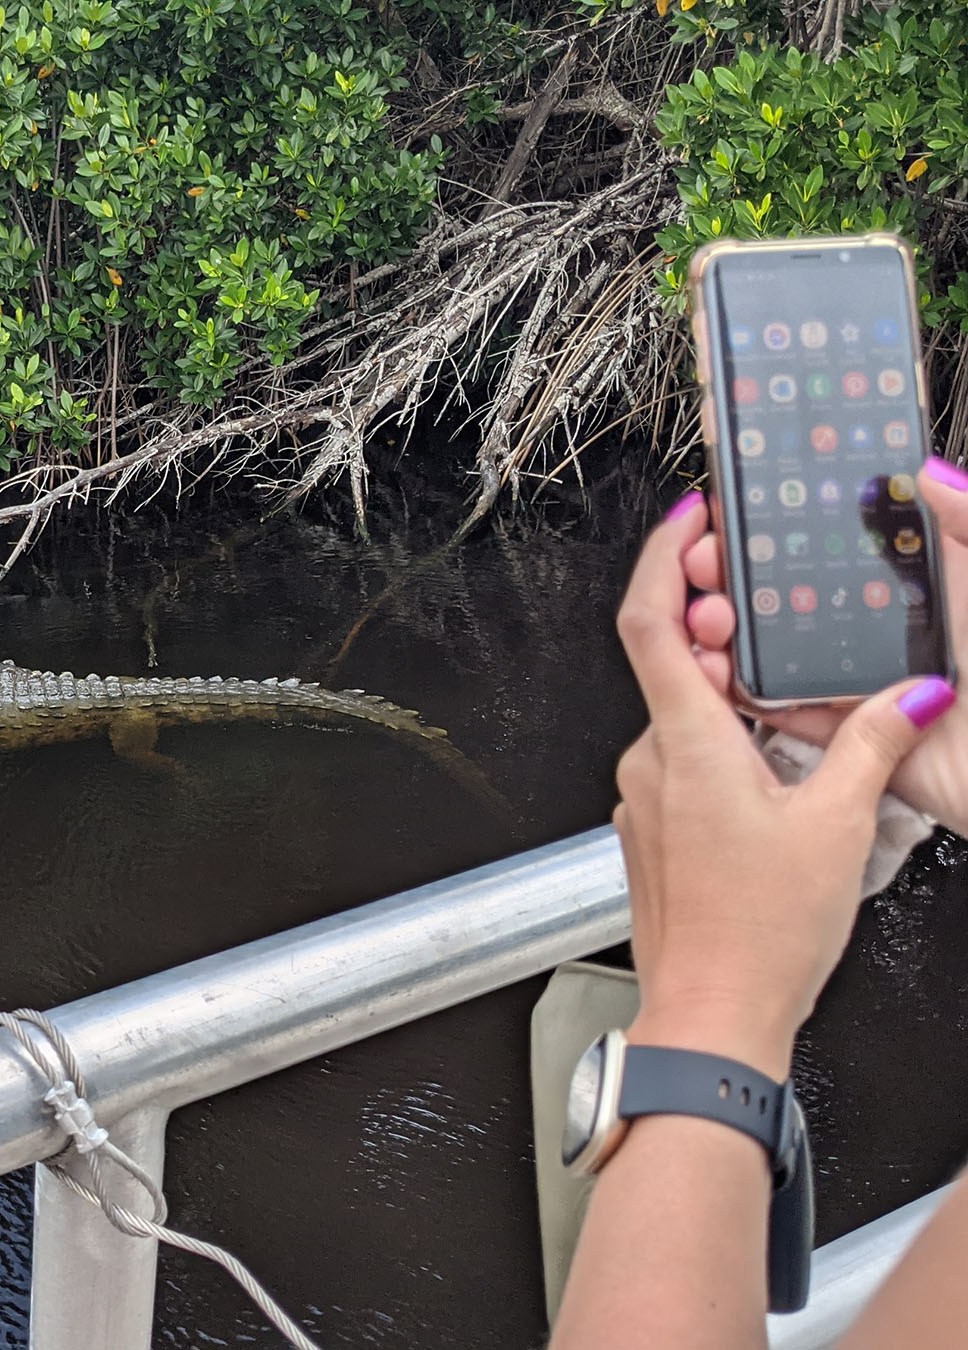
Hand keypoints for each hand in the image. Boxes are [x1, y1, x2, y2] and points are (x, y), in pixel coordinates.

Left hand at [614, 496, 951, 1077]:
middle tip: (756, 597)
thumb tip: (915, 695)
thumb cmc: (759, 935)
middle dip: (711, 618)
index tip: (691, 519)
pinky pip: (681, 756)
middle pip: (669, 660)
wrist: (710, 1016)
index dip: (663, 557)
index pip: (648, 621)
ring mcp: (644, 795)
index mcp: (684, 743)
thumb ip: (872, 745)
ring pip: (679, 711)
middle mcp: (649, 760)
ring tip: (785, 681)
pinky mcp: (653, 826)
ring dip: (723, 682)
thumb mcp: (838, 825)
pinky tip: (771, 753)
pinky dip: (720, 733)